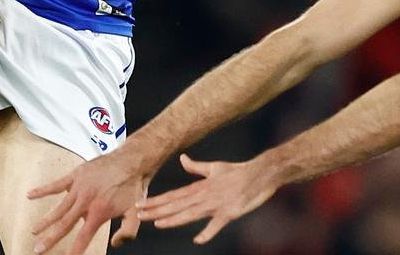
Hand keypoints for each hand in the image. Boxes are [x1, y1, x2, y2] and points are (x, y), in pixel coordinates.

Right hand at [28, 149, 152, 253]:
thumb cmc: (133, 187)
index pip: (83, 236)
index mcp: (99, 212)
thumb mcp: (136, 213)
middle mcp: (86, 202)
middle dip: (50, 239)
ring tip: (34, 231)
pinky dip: (43, 190)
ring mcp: (79, 188)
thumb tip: (115, 244)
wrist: (132, 161)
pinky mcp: (76, 175)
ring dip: (45, 221)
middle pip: (64, 224)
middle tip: (38, 250)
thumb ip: (127, 232)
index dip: (75, 249)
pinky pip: (56, 184)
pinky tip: (30, 195)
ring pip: (58, 208)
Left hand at [137, 154, 279, 244]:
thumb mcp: (214, 168)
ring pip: (191, 213)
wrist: (260, 173)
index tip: (140, 204)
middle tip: (139, 214)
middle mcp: (204, 196)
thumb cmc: (237, 171)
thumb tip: (182, 159)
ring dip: (174, 219)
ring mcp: (216, 204)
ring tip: (157, 223)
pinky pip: (217, 225)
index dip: (156, 201)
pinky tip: (198, 240)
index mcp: (200, 187)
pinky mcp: (230, 212)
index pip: (173, 195)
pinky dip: (208, 232)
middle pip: (177, 204)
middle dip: (157, 210)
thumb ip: (196, 167)